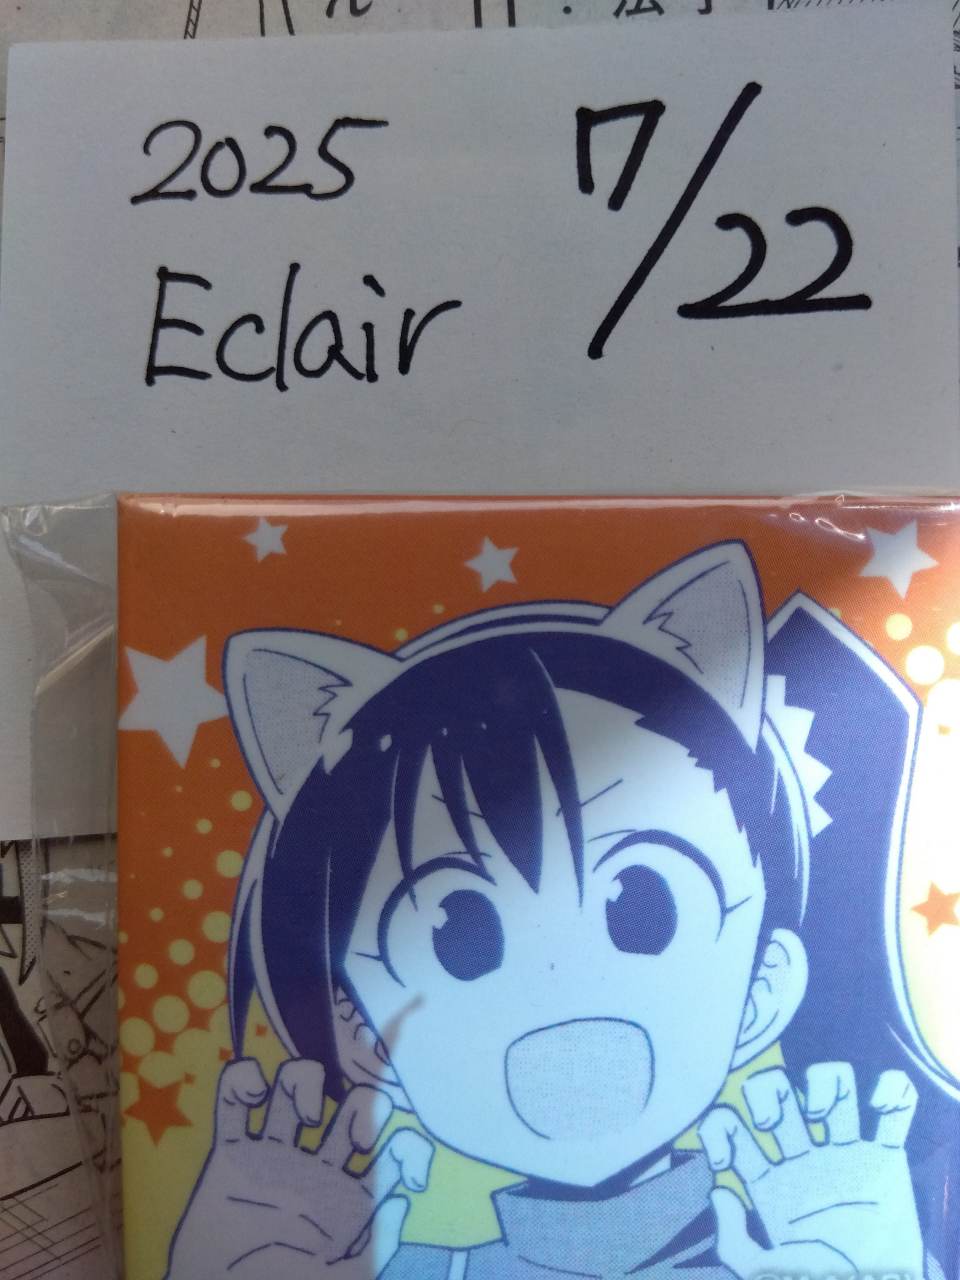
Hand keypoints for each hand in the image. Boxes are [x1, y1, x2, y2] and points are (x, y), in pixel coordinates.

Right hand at [167, 1058, 433, 1279]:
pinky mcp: (230, 1153)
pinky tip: (253, 1093)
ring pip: (293, 1084)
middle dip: (361, 1101)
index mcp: (347, 1195)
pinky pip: (233, 1098)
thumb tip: (403, 1196)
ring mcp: (271, 1154)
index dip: (409, 1149)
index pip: (391, 1148)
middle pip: (348, 1102)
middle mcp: (314, 1165)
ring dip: (304, 1079)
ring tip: (305, 1116)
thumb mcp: (348, 1273)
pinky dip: (241, 1079)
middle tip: (354, 1138)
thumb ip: (378, 1236)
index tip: (411, 1174)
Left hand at [699, 1063, 923, 1278]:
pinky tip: (880, 1104)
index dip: (719, 1131)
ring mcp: (845, 1152)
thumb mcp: (764, 1273)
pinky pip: (895, 1108)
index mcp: (769, 1178)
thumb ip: (733, 1241)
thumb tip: (720, 1190)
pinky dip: (894, 1091)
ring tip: (821, 1113)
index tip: (726, 1163)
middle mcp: (802, 1155)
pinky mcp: (886, 1159)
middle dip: (768, 1092)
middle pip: (776, 1088)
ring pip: (832, 1082)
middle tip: (772, 1122)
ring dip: (825, 1082)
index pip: (730, 1125)